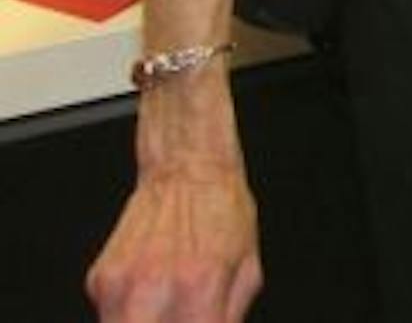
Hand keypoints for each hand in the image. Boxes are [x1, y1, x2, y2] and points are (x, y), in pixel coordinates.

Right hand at [87, 151, 260, 321]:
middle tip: (177, 320)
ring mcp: (120, 286)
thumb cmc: (223, 213)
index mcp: (200, 288)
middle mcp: (154, 289)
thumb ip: (229, 318)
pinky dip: (129, 318)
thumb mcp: (248, 269)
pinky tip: (150, 296)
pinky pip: (110, 318)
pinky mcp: (100, 280)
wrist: (187, 168)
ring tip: (167, 309)